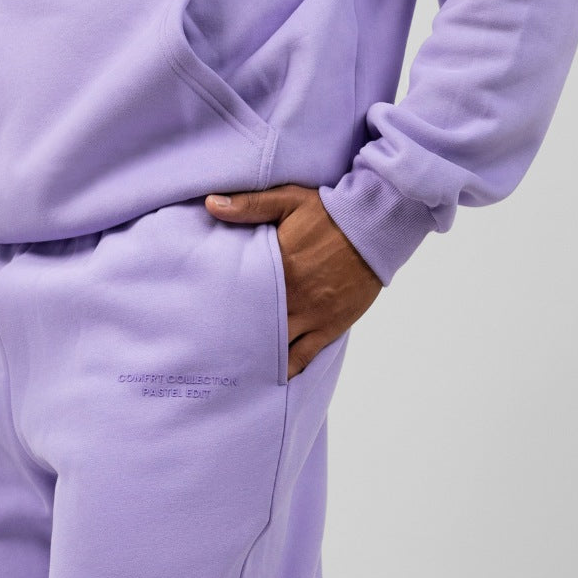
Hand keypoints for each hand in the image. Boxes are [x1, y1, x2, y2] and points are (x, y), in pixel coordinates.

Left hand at [205, 185, 381, 379]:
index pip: (241, 292)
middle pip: (255, 325)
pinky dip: (287, 369)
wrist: (375, 226)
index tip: (202, 316)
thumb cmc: (330, 212)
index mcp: (277, 267)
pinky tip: (271, 377)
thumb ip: (249, 204)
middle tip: (213, 351)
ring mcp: (311, 316)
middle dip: (235, 338)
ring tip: (236, 369)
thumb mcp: (289, 199)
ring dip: (257, 357)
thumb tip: (211, 203)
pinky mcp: (329, 327)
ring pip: (276, 346)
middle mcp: (291, 297)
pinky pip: (304, 356)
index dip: (221, 306)